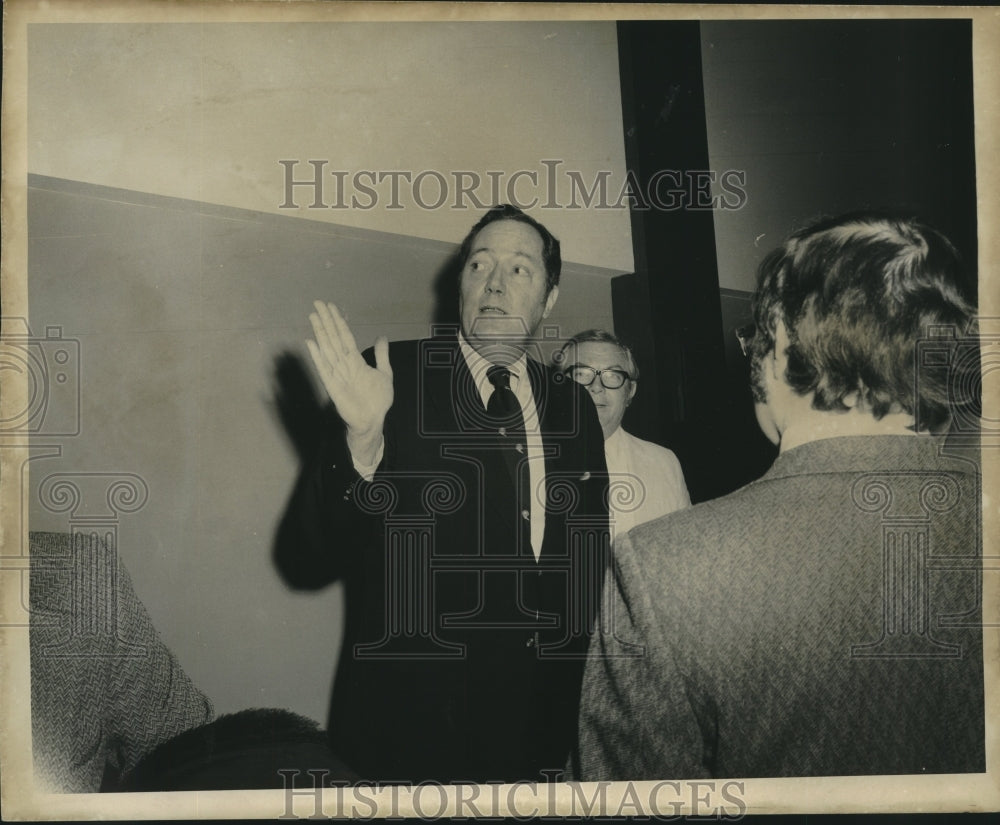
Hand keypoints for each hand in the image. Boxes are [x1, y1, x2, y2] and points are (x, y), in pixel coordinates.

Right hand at [307, 301, 392, 464]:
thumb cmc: (377, 400)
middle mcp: (344, 364)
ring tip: (313, 316)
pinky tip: (310, 343)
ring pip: (327, 349)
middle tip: (317, 303)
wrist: (373, 420)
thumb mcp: (385, 373)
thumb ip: (381, 355)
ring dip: (320, 332)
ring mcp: (337, 374)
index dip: (338, 321)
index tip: (330, 306)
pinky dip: (317, 356)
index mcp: (355, 361)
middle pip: (333, 338)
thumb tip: (382, 337)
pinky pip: (324, 369)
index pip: (344, 336)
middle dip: (326, 320)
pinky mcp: (333, 387)